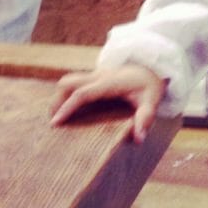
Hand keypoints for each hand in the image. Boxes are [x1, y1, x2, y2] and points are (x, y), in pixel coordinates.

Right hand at [49, 64, 166, 142]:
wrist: (152, 67)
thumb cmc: (150, 87)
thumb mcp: (151, 102)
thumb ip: (145, 118)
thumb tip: (138, 139)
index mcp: (110, 83)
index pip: (82, 93)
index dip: (67, 107)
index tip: (55, 122)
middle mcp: (99, 76)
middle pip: (68, 82)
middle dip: (57, 101)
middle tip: (55, 122)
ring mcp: (95, 74)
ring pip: (69, 80)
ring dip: (60, 96)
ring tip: (59, 117)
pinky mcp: (94, 76)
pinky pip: (75, 83)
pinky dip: (67, 94)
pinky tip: (68, 109)